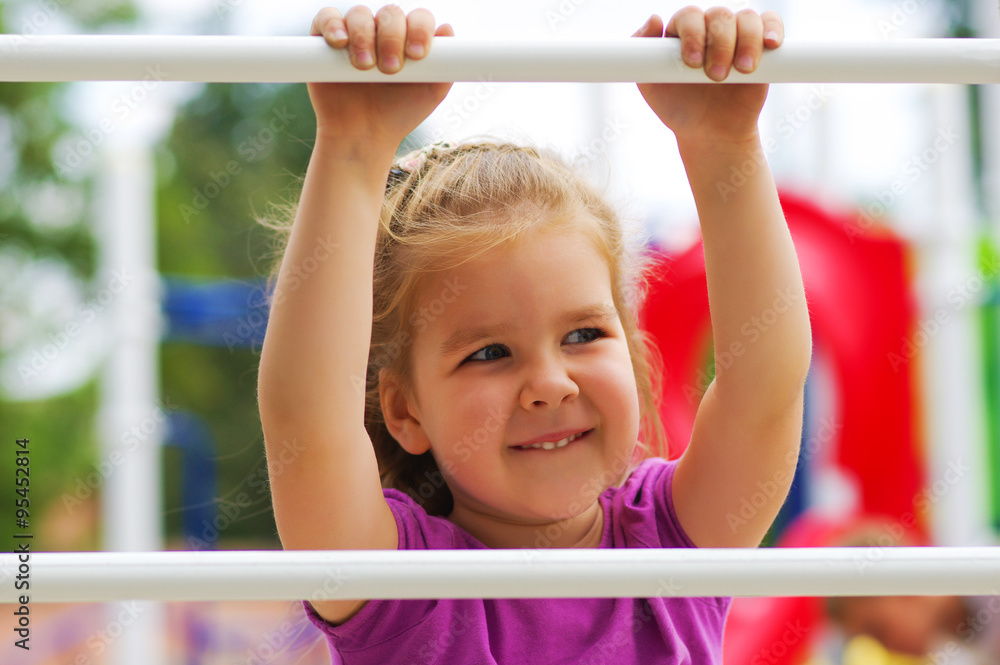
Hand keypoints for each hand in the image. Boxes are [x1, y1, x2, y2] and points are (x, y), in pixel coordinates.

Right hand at [309, 5, 453, 150]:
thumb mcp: (430, 95)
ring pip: (359, 14)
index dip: (419, 29)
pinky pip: (326, 18)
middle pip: (390, 14)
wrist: (362, 137)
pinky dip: (332, 24)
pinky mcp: (323, 42)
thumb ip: (444, 66)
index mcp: (408, 39)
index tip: (417, 55)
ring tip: (365, 67)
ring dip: (364, 37)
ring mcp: (353, 35)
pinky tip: (340, 42)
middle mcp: (381, 32)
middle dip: (393, 38)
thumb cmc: (397, 115)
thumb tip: (447, 28)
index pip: (418, 18)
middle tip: (391, 69)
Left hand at [633, 7, 782, 146]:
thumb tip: (654, 18)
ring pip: (747, 18)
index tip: (692, 63)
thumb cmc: (678, 109)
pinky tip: (770, 44)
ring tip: (742, 70)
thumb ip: (642, 57)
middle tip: (715, 77)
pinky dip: (773, 29)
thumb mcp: (651, 88)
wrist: (710, 133)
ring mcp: (737, 36)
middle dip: (720, 44)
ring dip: (747, 41)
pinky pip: (771, 23)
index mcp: (682, 33)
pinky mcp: (762, 47)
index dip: (692, 34)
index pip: (689, 17)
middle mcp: (710, 29)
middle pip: (719, 16)